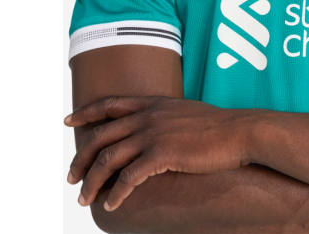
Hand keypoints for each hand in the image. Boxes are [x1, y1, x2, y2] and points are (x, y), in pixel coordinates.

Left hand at [65, 96, 256, 210]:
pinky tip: (112, 205)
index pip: (110, 103)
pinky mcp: (162, 154)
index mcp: (153, 103)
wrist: (239, 132)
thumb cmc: (218, 126)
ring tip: (85, 199)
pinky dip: (116, 194)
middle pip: (100, 136)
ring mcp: (154, 134)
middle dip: (80, 158)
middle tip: (71, 178)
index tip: (69, 121)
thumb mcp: (185, 111)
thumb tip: (152, 127)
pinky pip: (128, 178)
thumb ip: (164, 116)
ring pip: (108, 159)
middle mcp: (148, 116)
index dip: (87, 112)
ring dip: (91, 182)